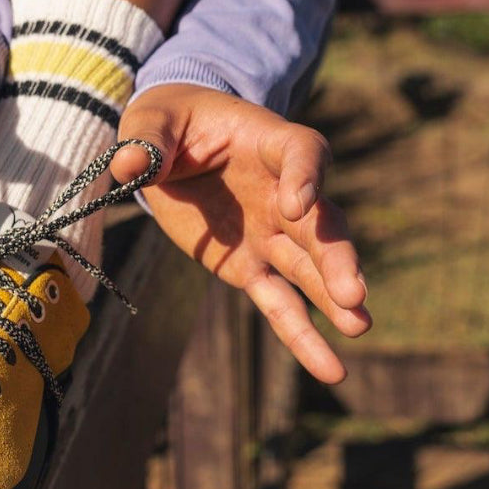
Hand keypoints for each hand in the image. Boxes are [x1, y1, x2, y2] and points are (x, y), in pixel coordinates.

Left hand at [114, 84, 369, 383]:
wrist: (170, 147)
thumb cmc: (168, 123)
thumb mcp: (152, 120)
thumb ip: (146, 140)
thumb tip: (129, 165)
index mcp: (268, 143)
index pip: (302, 154)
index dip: (305, 177)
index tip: (298, 203)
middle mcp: (283, 192)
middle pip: (319, 223)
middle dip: (336, 257)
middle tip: (353, 292)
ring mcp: (271, 234)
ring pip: (308, 268)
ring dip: (333, 297)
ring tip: (359, 328)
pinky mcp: (250, 267)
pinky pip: (280, 303)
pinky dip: (301, 335)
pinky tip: (331, 368)